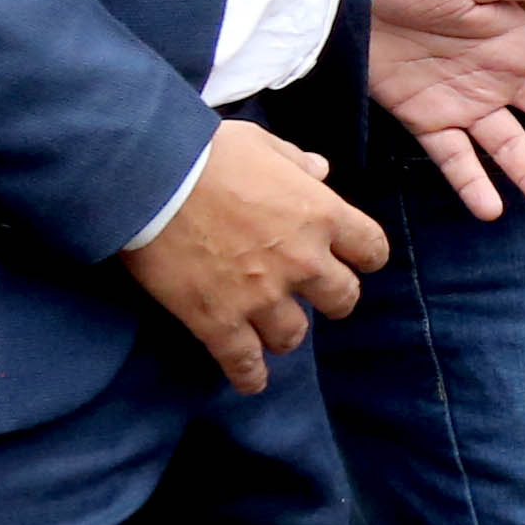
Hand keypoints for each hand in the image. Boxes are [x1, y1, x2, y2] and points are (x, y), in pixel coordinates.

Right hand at [123, 118, 387, 392]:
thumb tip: (321, 170)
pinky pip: (244, 363)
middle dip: (331, 300)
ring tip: (272, 333)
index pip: (370, 248)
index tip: (354, 261)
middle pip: (342, 299)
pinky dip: (250, 376)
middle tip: (314, 298)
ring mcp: (263, 296)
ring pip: (293, 336)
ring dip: (286, 334)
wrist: (153, 179)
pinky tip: (251, 381)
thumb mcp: (262, 143)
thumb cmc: (207, 153)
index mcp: (320, 214)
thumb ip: (296, 162)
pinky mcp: (220, 321)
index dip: (364, 257)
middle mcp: (303, 261)